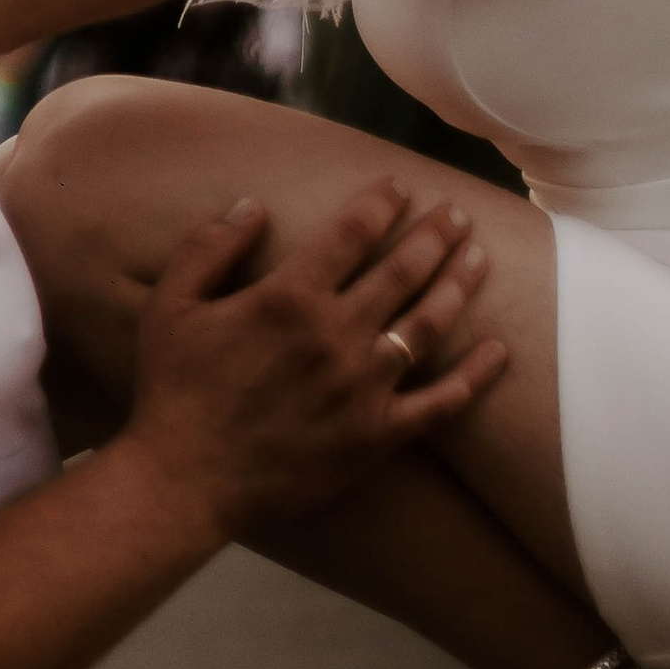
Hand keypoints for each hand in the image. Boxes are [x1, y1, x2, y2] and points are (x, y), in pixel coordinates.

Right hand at [123, 180, 502, 536]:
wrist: (185, 481)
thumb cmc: (174, 389)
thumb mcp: (171, 304)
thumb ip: (211, 246)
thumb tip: (253, 205)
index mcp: (289, 297)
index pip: (352, 233)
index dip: (382, 204)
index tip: (401, 187)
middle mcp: (336, 335)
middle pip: (402, 271)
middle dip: (434, 235)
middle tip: (457, 213)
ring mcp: (363, 388)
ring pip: (427, 325)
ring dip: (458, 285)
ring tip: (479, 257)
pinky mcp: (376, 437)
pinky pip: (440, 404)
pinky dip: (475, 377)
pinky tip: (498, 350)